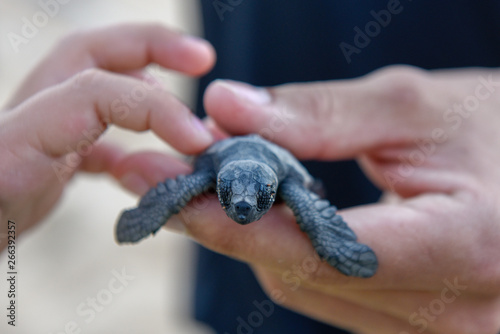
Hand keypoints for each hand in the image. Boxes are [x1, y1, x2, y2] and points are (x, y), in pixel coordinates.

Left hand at [0, 23, 214, 247]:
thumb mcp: (5, 185)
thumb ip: (67, 158)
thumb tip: (141, 165)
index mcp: (22, 122)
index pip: (99, 90)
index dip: (156, 110)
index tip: (197, 141)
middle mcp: (34, 114)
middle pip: (95, 54)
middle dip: (152, 47)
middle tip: (200, 59)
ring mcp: (46, 132)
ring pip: (100, 85)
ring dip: (145, 82)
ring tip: (178, 103)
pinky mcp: (53, 157)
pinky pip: (98, 132)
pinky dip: (129, 136)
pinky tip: (146, 160)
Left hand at [166, 66, 499, 332]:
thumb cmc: (497, 126)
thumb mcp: (415, 108)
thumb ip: (318, 113)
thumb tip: (225, 108)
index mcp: (466, 248)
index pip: (320, 251)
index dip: (233, 221)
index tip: (167, 186)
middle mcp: (456, 311)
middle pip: (301, 277)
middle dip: (231, 224)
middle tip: (182, 174)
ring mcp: (436, 328)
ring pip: (306, 290)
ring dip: (258, 237)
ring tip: (229, 183)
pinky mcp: (417, 321)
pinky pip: (328, 293)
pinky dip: (292, 251)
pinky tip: (279, 211)